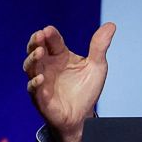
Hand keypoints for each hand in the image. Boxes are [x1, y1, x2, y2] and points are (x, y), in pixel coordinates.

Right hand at [24, 23, 116, 141]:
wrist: (83, 116)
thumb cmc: (86, 89)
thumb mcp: (97, 66)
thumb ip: (99, 46)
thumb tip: (111, 25)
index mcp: (60, 56)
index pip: (52, 42)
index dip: (50, 35)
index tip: (48, 29)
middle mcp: (48, 66)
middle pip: (36, 50)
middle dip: (35, 42)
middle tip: (39, 36)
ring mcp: (42, 81)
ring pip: (31, 67)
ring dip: (33, 59)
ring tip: (39, 52)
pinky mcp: (41, 97)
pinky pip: (33, 89)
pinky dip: (35, 83)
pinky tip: (41, 78)